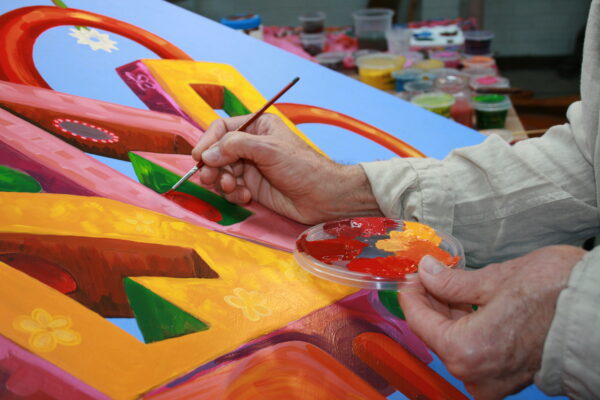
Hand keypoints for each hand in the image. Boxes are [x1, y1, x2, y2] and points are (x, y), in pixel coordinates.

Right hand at [191, 114, 381, 223]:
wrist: (323, 197)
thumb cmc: (302, 167)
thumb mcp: (269, 149)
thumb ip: (235, 146)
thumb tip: (207, 155)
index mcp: (257, 127)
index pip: (222, 129)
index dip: (207, 142)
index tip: (199, 158)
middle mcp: (251, 145)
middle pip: (217, 152)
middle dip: (212, 166)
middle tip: (211, 179)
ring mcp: (251, 167)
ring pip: (221, 172)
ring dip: (222, 182)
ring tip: (233, 188)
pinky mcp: (253, 187)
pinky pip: (231, 188)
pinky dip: (233, 194)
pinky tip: (246, 197)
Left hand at [399, 245, 586, 398]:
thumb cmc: (557, 293)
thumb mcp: (495, 279)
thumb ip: (452, 282)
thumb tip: (426, 272)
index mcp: (468, 351)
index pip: (420, 322)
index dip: (412, 294)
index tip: (412, 274)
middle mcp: (476, 374)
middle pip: (436, 335)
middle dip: (430, 302)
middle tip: (427, 274)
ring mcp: (493, 381)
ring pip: (454, 343)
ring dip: (447, 314)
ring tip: (445, 283)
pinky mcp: (507, 378)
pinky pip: (474, 351)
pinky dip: (466, 327)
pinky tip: (464, 302)